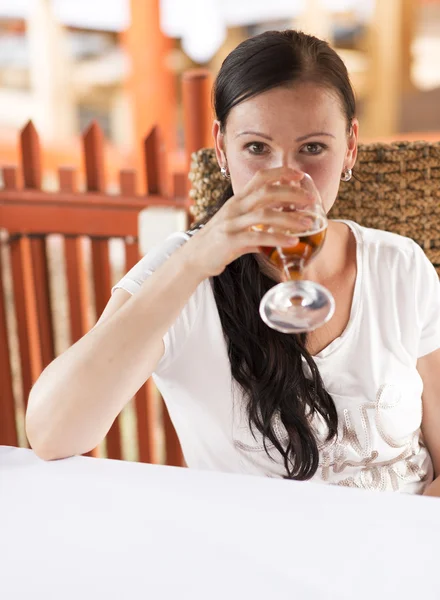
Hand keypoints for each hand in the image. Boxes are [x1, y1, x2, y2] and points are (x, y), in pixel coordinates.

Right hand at [184, 167, 306, 277]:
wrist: (193, 258)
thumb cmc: (217, 242)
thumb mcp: (236, 225)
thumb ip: (255, 223)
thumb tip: (278, 227)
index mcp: (237, 200)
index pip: (260, 178)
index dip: (281, 173)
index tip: (300, 176)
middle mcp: (234, 208)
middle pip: (266, 192)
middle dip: (292, 194)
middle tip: (312, 200)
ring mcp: (231, 224)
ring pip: (265, 215)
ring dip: (290, 218)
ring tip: (308, 224)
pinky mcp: (230, 241)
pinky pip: (258, 238)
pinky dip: (278, 239)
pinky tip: (292, 241)